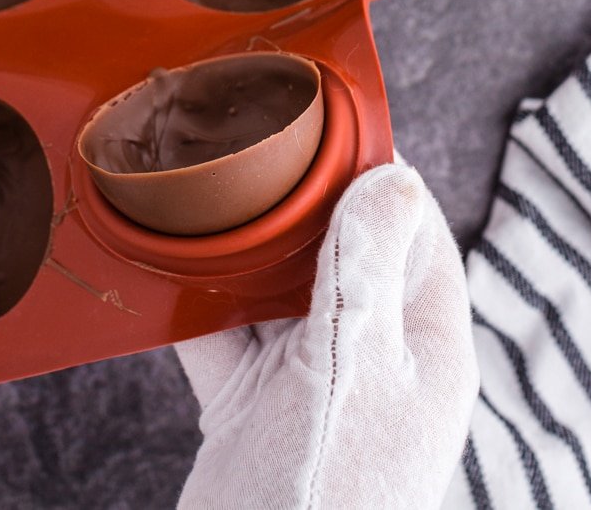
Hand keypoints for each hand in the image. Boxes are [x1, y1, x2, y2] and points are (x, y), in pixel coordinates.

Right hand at [175, 164, 477, 509]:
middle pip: (340, 250)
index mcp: (424, 344)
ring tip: (201, 187)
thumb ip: (363, 271)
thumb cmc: (326, 495)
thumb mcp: (349, 368)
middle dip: (295, 200)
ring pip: (278, 288)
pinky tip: (166, 260)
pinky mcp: (255, 409)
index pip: (413, 230)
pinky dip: (196, 300)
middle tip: (247, 141)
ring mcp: (313, 383)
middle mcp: (374, 356)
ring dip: (240, 247)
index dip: (375, 171)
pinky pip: (225, 334)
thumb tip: (393, 175)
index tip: (326, 119)